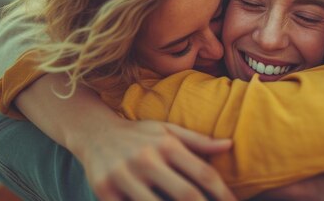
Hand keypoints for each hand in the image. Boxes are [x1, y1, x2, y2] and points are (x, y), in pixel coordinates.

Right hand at [74, 118, 236, 200]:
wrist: (94, 132)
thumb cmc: (139, 134)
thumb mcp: (167, 130)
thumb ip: (198, 140)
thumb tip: (230, 144)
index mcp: (167, 144)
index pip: (203, 173)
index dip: (223, 194)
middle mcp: (146, 159)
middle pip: (185, 195)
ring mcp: (124, 176)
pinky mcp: (104, 190)